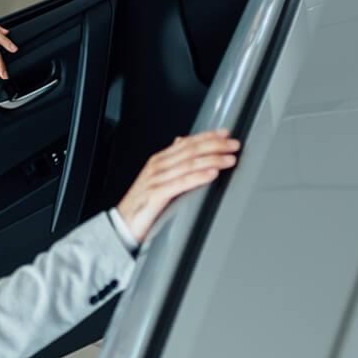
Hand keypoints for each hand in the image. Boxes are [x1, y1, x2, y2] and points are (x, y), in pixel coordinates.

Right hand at [116, 130, 240, 243]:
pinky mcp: (156, 195)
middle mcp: (157, 166)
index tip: (225, 133)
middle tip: (234, 145)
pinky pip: (181, 183)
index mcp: (158, 160)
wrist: (123, 224)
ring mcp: (156, 180)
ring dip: (212, 160)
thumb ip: (170, 160)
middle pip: (190, 151)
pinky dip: (198, 177)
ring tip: (229, 159)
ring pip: (188, 165)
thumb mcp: (156, 178)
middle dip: (215, 146)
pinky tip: (212, 175)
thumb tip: (180, 142)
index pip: (186, 142)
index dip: (207, 136)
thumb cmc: (141, 203)